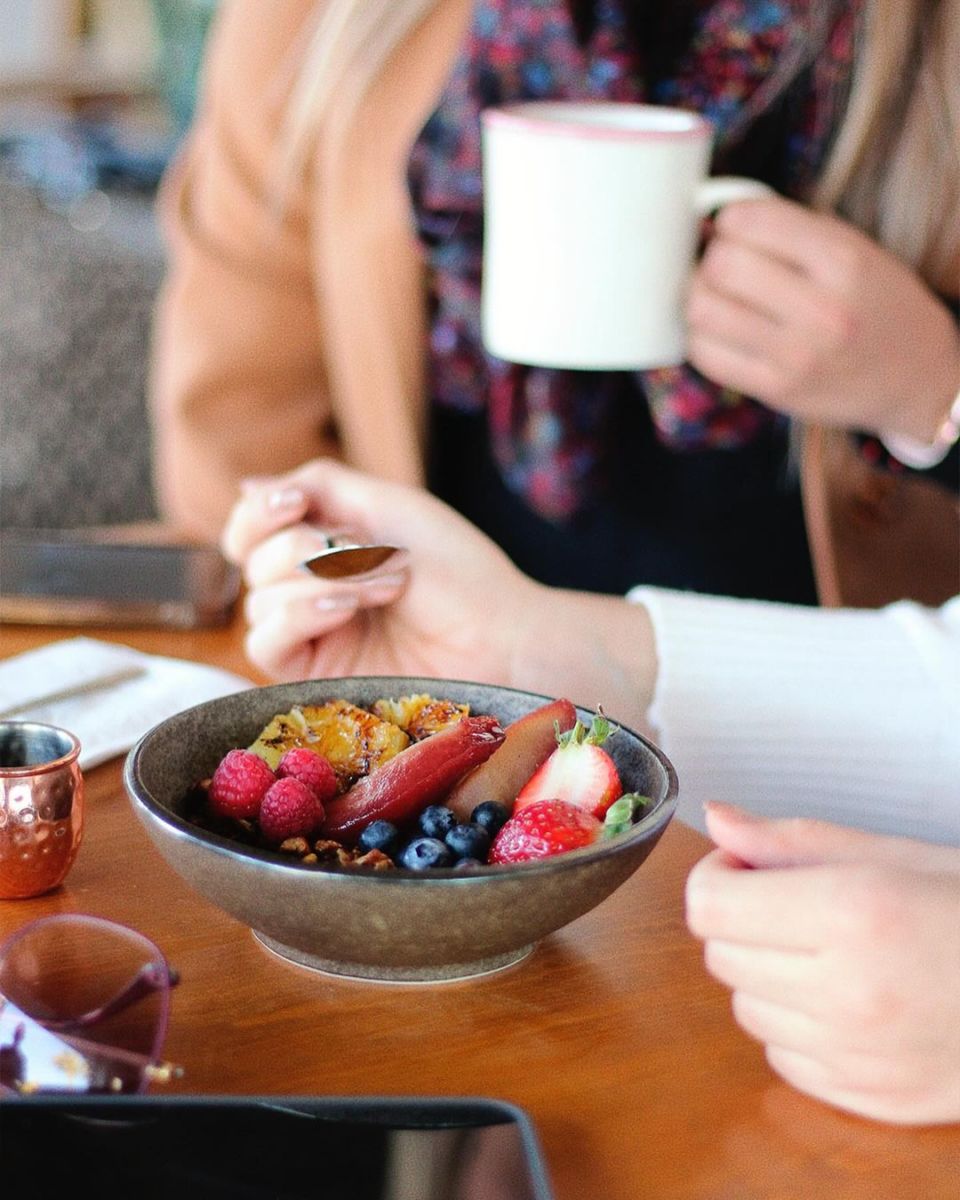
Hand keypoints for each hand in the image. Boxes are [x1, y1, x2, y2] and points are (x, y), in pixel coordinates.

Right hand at [221, 460, 658, 729]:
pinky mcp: (316, 678)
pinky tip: (345, 607)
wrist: (501, 636)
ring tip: (387, 583)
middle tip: (364, 547)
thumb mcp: (391, 508)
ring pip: (258, 599)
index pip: (254, 527)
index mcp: (327, 546)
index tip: (294, 502)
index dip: (258, 512)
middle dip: (303, 546)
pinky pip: (266, 643)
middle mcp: (314, 589)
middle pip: (252, 560)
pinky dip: (300, 615)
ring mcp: (314, 636)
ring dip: (321, 579)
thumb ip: (320, 487)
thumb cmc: (459, 572)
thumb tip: (248, 486)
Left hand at [685, 802, 959, 1124]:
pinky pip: (783, 1058)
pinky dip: (797, 1028)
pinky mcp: (871, 1099)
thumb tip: (717, 819)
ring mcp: (858, 1054)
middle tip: (791, 907)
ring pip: (746, 1009)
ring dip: (766, 977)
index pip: (710, 906)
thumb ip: (791, 841)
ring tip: (825, 954)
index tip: (743, 869)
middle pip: (720, 956)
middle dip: (741, 923)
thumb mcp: (894, 856)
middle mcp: (847, 990)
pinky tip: (843, 1002)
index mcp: (852, 912)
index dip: (716, 878)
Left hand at [686, 196, 959, 443]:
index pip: (751, 221)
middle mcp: (821, 310)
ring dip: (699, 297)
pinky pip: (706, 356)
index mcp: (843, 262)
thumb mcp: (856, 250)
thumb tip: (720, 219)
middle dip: (712, 258)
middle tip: (723, 264)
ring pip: (702, 310)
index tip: (732, 227)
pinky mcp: (776, 390)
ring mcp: (796, 355)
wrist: (918, 377)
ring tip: (718, 296)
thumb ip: (794, 230)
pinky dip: (701, 337)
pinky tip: (721, 330)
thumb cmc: (878, 306)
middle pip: (721, 265)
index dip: (729, 219)